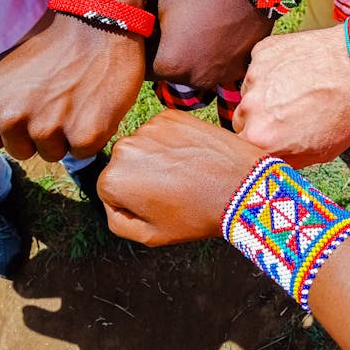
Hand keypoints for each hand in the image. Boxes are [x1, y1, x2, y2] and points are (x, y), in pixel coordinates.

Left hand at [0, 14, 144, 160]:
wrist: (99, 23)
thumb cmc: (55, 44)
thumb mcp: (5, 67)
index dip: (17, 124)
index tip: (34, 99)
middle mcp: (9, 118)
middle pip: (22, 151)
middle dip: (41, 132)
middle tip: (59, 96)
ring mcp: (47, 129)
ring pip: (53, 153)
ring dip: (67, 133)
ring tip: (78, 98)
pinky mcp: (84, 136)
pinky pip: (83, 152)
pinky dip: (92, 133)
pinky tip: (95, 104)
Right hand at [97, 109, 261, 244]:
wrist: (240, 185)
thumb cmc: (196, 214)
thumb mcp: (151, 235)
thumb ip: (119, 222)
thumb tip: (111, 203)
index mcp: (113, 179)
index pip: (109, 191)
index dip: (133, 202)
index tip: (158, 205)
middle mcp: (124, 147)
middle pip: (125, 165)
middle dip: (142, 176)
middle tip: (174, 189)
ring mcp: (148, 127)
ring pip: (144, 146)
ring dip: (157, 157)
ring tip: (186, 173)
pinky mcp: (170, 114)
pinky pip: (162, 131)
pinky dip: (173, 141)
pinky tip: (192, 156)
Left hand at [151, 0, 273, 88]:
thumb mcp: (160, 3)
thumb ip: (147, 26)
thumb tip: (141, 33)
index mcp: (169, 66)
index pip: (146, 69)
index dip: (147, 53)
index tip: (152, 39)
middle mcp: (192, 80)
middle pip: (172, 73)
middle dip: (171, 57)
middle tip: (177, 32)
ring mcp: (218, 78)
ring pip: (196, 72)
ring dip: (195, 58)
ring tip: (201, 31)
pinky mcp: (237, 71)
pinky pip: (218, 68)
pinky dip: (216, 57)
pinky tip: (220, 35)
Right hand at [233, 25, 349, 166]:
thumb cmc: (348, 112)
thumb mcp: (320, 153)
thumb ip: (285, 161)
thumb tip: (271, 161)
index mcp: (260, 138)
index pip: (244, 150)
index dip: (261, 146)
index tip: (277, 140)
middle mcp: (250, 107)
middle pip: (242, 120)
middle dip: (261, 120)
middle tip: (291, 114)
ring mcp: (254, 76)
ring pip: (250, 92)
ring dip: (266, 94)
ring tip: (299, 89)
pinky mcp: (262, 51)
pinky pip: (259, 66)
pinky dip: (273, 69)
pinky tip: (299, 70)